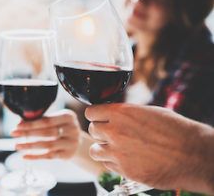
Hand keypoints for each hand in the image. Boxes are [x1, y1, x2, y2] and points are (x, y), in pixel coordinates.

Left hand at [11, 109, 80, 159]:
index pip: (47, 121)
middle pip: (47, 132)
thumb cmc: (61, 127)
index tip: (17, 126)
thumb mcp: (55, 119)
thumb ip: (41, 120)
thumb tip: (20, 123)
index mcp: (68, 116)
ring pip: (48, 145)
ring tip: (17, 145)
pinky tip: (25, 156)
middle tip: (13, 133)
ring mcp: (71, 143)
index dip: (31, 124)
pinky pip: (49, 156)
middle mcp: (72, 129)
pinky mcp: (68, 154)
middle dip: (28, 133)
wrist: (77, 141)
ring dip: (30, 146)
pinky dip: (36, 156)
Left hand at [85, 103, 213, 193]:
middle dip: (101, 131)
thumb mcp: (148, 112)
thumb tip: (115, 115)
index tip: (99, 118)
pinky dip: (113, 162)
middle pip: (92, 130)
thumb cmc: (174, 129)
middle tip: (112, 133)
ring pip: (95, 150)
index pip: (90, 112)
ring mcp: (118, 153)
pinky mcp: (124, 170)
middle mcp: (115, 132)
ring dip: (103, 148)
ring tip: (116, 148)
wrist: (192, 154)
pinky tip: (126, 159)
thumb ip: (126, 114)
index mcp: (120, 113)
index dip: (95, 115)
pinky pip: (107, 165)